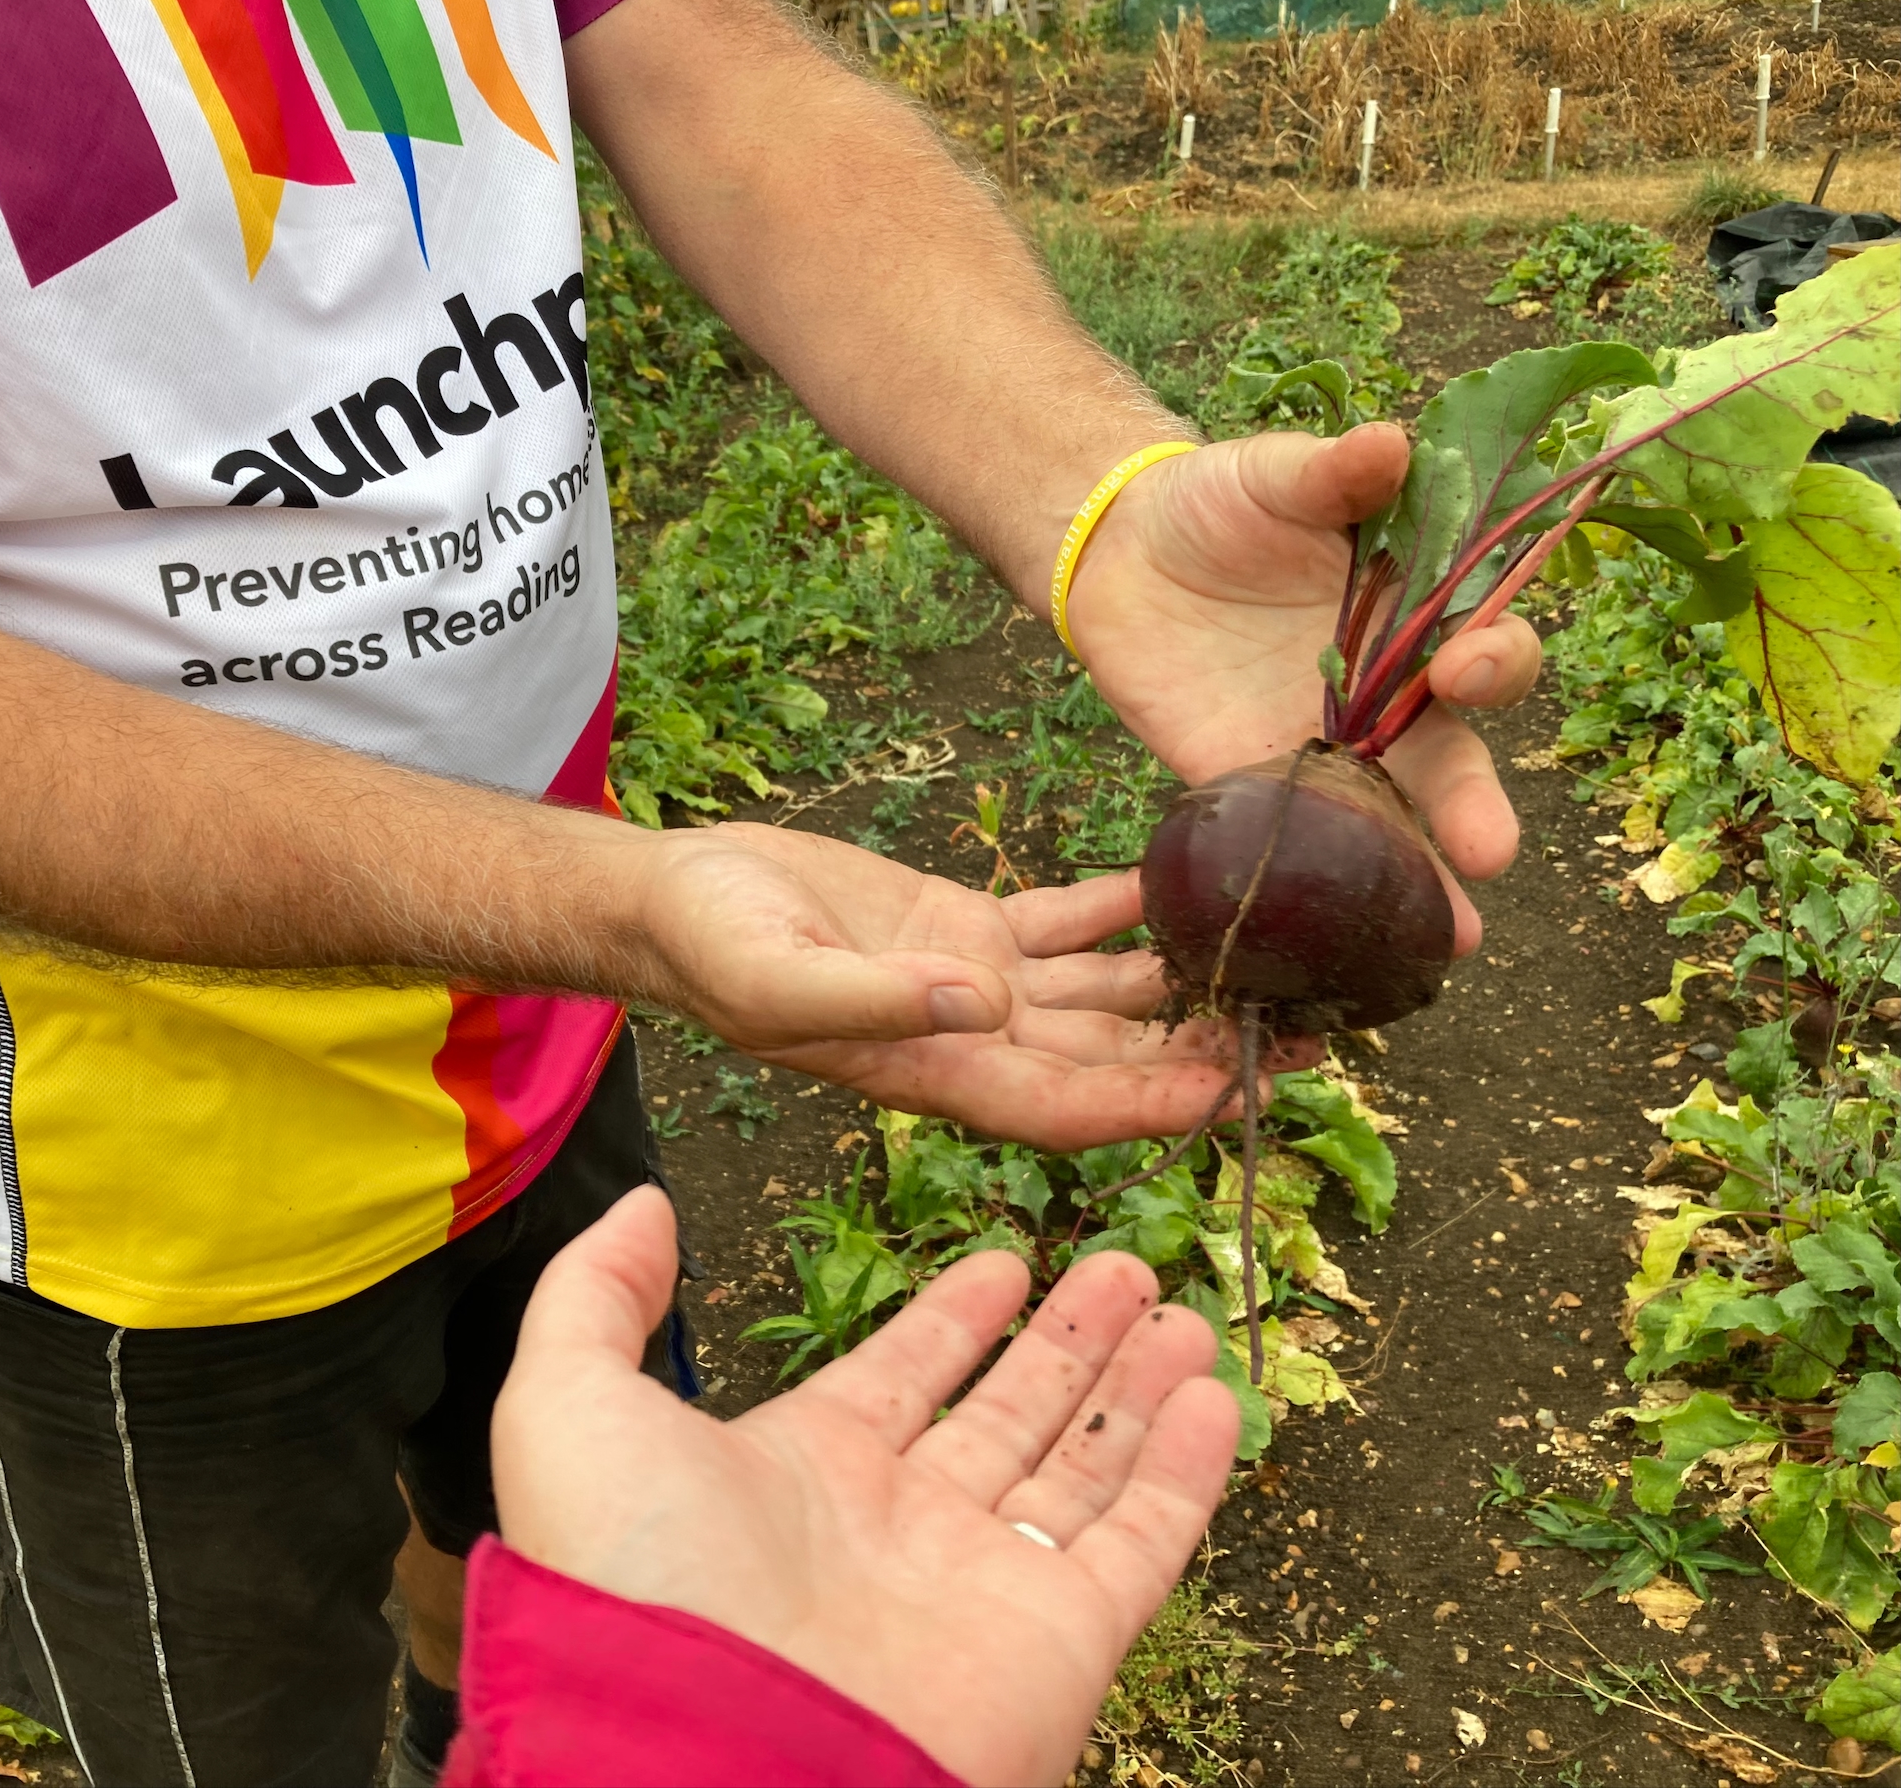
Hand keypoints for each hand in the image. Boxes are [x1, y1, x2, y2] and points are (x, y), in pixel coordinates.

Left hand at [494, 1186, 1240, 1786]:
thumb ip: (599, 1298)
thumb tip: (644, 1209)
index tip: (1003, 1261)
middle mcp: (899, 1528)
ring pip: (1082, 1466)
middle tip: (1125, 1268)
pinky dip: (1185, 1470)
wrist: (706, 1753)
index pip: (896, 1378)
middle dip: (1065, 1340)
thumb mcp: (569, 1405)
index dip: (949, 1319)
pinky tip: (1212, 1395)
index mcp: (799, 1473)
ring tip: (1182, 1313)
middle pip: (1005, 1414)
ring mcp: (984, 1585)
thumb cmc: (632, 1578)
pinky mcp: (1061, 1640)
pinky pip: (1140, 1542)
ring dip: (1134, 1387)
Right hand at [638, 820, 1311, 1148]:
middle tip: (1308, 1028)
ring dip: (1186, 982)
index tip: (1239, 1086)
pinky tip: (1188, 874)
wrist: (674, 900)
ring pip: (1106, 996)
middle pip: (1113, 1060)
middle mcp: (975, 1041)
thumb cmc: (710, 948)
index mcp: (937, 1074)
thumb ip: (875, 997)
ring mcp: (977, 986)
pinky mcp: (968, 927)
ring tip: (1280, 956)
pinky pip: (1070, 924)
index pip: (1070, 1107)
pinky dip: (1128, 907)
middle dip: (1204, 1052)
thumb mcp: (778, 977)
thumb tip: (981, 1003)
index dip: (1155, 1104)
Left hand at [1065, 424, 1542, 951]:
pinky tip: (1328, 934)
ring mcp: (1319, 753)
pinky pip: (1284, 841)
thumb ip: (1331, 473)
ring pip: (1383, 826)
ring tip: (1452, 938)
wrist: (1122, 547)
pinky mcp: (1245, 783)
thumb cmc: (1220, 499)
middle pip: (1450, 765)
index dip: (1493, 664)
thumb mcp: (1273, 472)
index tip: (1469, 668)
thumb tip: (1391, 444)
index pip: (1486, 653)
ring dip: (1419, 880)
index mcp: (1418, 621)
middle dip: (1475, 810)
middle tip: (1492, 854)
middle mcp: (1387, 701)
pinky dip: (1307, 880)